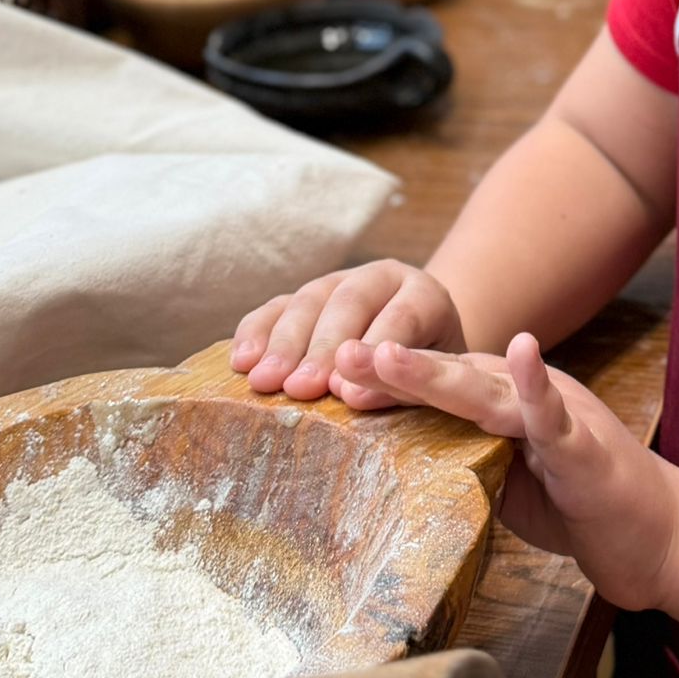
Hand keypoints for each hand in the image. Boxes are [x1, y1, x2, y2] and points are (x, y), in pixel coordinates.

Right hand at [229, 260, 466, 406]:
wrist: (420, 343)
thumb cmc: (429, 371)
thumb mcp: (437, 377)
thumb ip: (403, 383)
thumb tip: (355, 399)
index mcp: (425, 295)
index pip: (403, 316)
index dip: (374, 349)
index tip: (345, 391)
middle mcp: (381, 278)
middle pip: (350, 302)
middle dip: (321, 347)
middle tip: (300, 388)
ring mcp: (341, 281)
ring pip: (309, 299)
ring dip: (283, 342)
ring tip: (264, 381)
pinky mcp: (308, 295)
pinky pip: (277, 305)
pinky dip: (256, 331)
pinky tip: (242, 361)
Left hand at [342, 332, 678, 612]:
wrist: (659, 536)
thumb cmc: (582, 508)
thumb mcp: (506, 482)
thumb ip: (463, 460)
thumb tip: (396, 464)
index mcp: (504, 406)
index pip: (433, 389)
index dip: (382, 381)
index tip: (325, 376)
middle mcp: (526, 398)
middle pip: (449, 377)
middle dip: (391, 367)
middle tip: (339, 353)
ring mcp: (558, 417)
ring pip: (487, 390)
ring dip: (436, 373)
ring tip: (389, 354)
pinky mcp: (586, 448)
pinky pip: (558, 415)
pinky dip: (537, 383)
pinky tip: (521, 351)